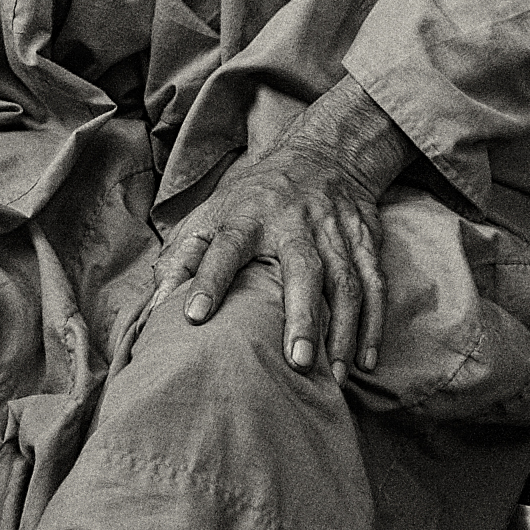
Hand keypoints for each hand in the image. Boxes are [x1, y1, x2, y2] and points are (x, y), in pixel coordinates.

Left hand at [164, 142, 391, 374]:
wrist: (325, 153)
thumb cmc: (258, 196)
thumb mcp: (214, 212)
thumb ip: (184, 258)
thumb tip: (154, 305)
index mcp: (249, 216)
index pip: (224, 247)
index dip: (209, 279)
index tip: (193, 316)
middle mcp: (295, 223)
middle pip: (302, 269)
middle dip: (302, 316)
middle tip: (297, 362)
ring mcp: (335, 233)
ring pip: (345, 283)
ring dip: (342, 331)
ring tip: (333, 377)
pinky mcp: (365, 242)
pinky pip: (375, 285)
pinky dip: (373, 325)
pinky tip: (364, 362)